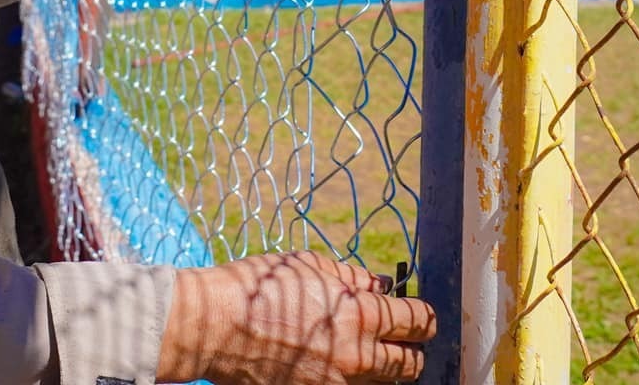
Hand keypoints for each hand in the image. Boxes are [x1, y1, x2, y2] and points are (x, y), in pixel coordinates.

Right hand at [157, 252, 435, 383]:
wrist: (215, 327)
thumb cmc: (259, 288)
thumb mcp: (309, 266)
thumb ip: (351, 276)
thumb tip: (377, 284)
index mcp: (361, 316)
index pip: (418, 321)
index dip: (423, 315)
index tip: (418, 312)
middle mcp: (358, 356)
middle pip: (411, 362)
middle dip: (412, 347)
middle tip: (402, 337)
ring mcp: (338, 384)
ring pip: (385, 382)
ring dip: (387, 368)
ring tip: (373, 354)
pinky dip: (355, 379)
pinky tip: (341, 365)